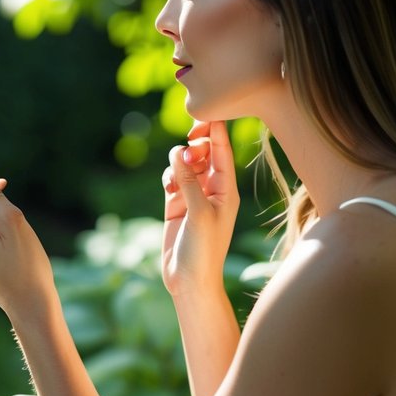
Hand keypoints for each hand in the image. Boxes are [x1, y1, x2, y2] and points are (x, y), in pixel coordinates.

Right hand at [161, 120, 239, 298]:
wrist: (190, 281)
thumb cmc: (204, 250)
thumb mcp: (199, 212)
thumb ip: (189, 181)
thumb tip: (179, 151)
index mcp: (227, 190)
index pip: (223, 151)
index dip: (215, 131)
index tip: (205, 114)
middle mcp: (212, 189)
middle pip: (204, 152)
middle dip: (194, 145)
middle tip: (187, 148)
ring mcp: (193, 196)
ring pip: (185, 163)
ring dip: (178, 162)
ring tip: (174, 177)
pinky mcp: (176, 204)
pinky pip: (172, 177)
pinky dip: (168, 175)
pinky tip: (168, 186)